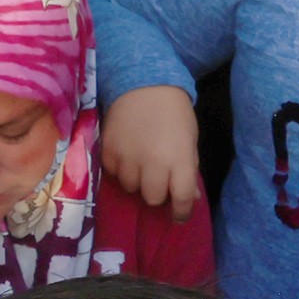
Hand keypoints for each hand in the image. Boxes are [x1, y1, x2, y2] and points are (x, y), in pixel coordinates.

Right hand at [101, 84, 203, 219]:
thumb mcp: (189, 140)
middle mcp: (153, 162)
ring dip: (137, 180)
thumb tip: (189, 198)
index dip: (182, 212)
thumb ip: (188, 169)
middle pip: (153, 198)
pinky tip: (126, 153)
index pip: (182, 198)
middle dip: (157, 192)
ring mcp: (128, 157)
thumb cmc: (173, 113)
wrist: (143, 83)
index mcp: (179, 159)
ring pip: (131, 188)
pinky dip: (120, 169)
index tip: (179, 215)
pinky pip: (113, 173)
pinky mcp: (108, 151)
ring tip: (140, 163)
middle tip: (157, 179)